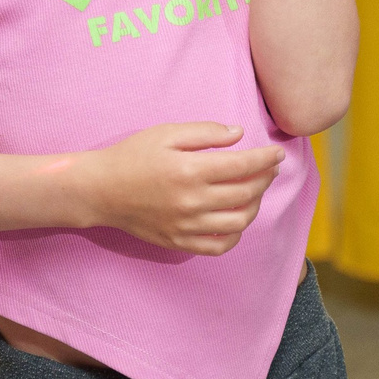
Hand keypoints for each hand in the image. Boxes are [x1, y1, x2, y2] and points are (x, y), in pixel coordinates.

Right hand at [71, 121, 284, 254]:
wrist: (100, 190)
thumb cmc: (132, 156)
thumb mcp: (166, 133)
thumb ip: (205, 132)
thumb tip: (239, 134)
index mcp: (191, 170)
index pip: (244, 166)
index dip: (266, 159)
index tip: (278, 153)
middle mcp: (193, 201)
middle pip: (246, 193)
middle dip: (265, 179)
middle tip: (268, 169)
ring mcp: (187, 226)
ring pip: (239, 222)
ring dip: (255, 205)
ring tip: (255, 192)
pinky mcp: (179, 242)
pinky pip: (219, 246)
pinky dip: (236, 235)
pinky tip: (236, 219)